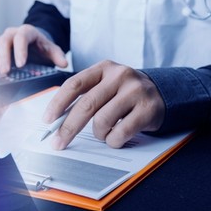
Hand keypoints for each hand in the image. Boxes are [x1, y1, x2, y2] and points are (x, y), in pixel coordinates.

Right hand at [0, 24, 67, 75]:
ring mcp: (0, 38)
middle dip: (2, 57)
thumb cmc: (40, 48)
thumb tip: (63, 63)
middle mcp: (11, 33)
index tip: (20, 65)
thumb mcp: (51, 51)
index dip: (20, 50)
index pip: (21, 37)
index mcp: (27, 32)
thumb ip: (57, 56)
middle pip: (3, 41)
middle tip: (3, 72)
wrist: (32, 45)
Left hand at [44, 60, 164, 149]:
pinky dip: (114, 140)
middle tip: (58, 143)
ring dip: (99, 134)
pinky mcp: (148, 108)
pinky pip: (121, 133)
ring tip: (105, 133)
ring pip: (103, 121)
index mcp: (104, 68)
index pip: (74, 84)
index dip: (58, 103)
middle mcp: (120, 76)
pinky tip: (117, 137)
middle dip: (68, 128)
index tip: (47, 120)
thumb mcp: (106, 85)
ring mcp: (135, 91)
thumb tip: (55, 119)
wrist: (163, 93)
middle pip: (86, 105)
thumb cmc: (125, 93)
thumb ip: (84, 96)